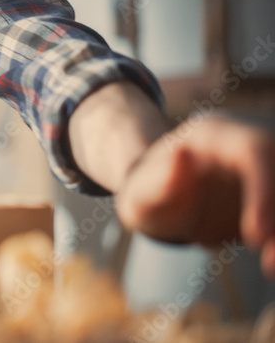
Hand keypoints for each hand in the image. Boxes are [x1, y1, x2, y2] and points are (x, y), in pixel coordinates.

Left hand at [115, 117, 274, 275]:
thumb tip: (182, 154)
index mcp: (215, 134)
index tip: (255, 235)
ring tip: (271, 267)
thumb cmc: (146, 192)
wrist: (159, 197)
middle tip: (270, 262)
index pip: (255, 151)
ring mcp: (265, 171)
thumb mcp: (139, 191)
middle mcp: (248, 146)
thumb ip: (159, 181)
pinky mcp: (271, 196)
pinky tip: (271, 262)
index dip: (265, 191)